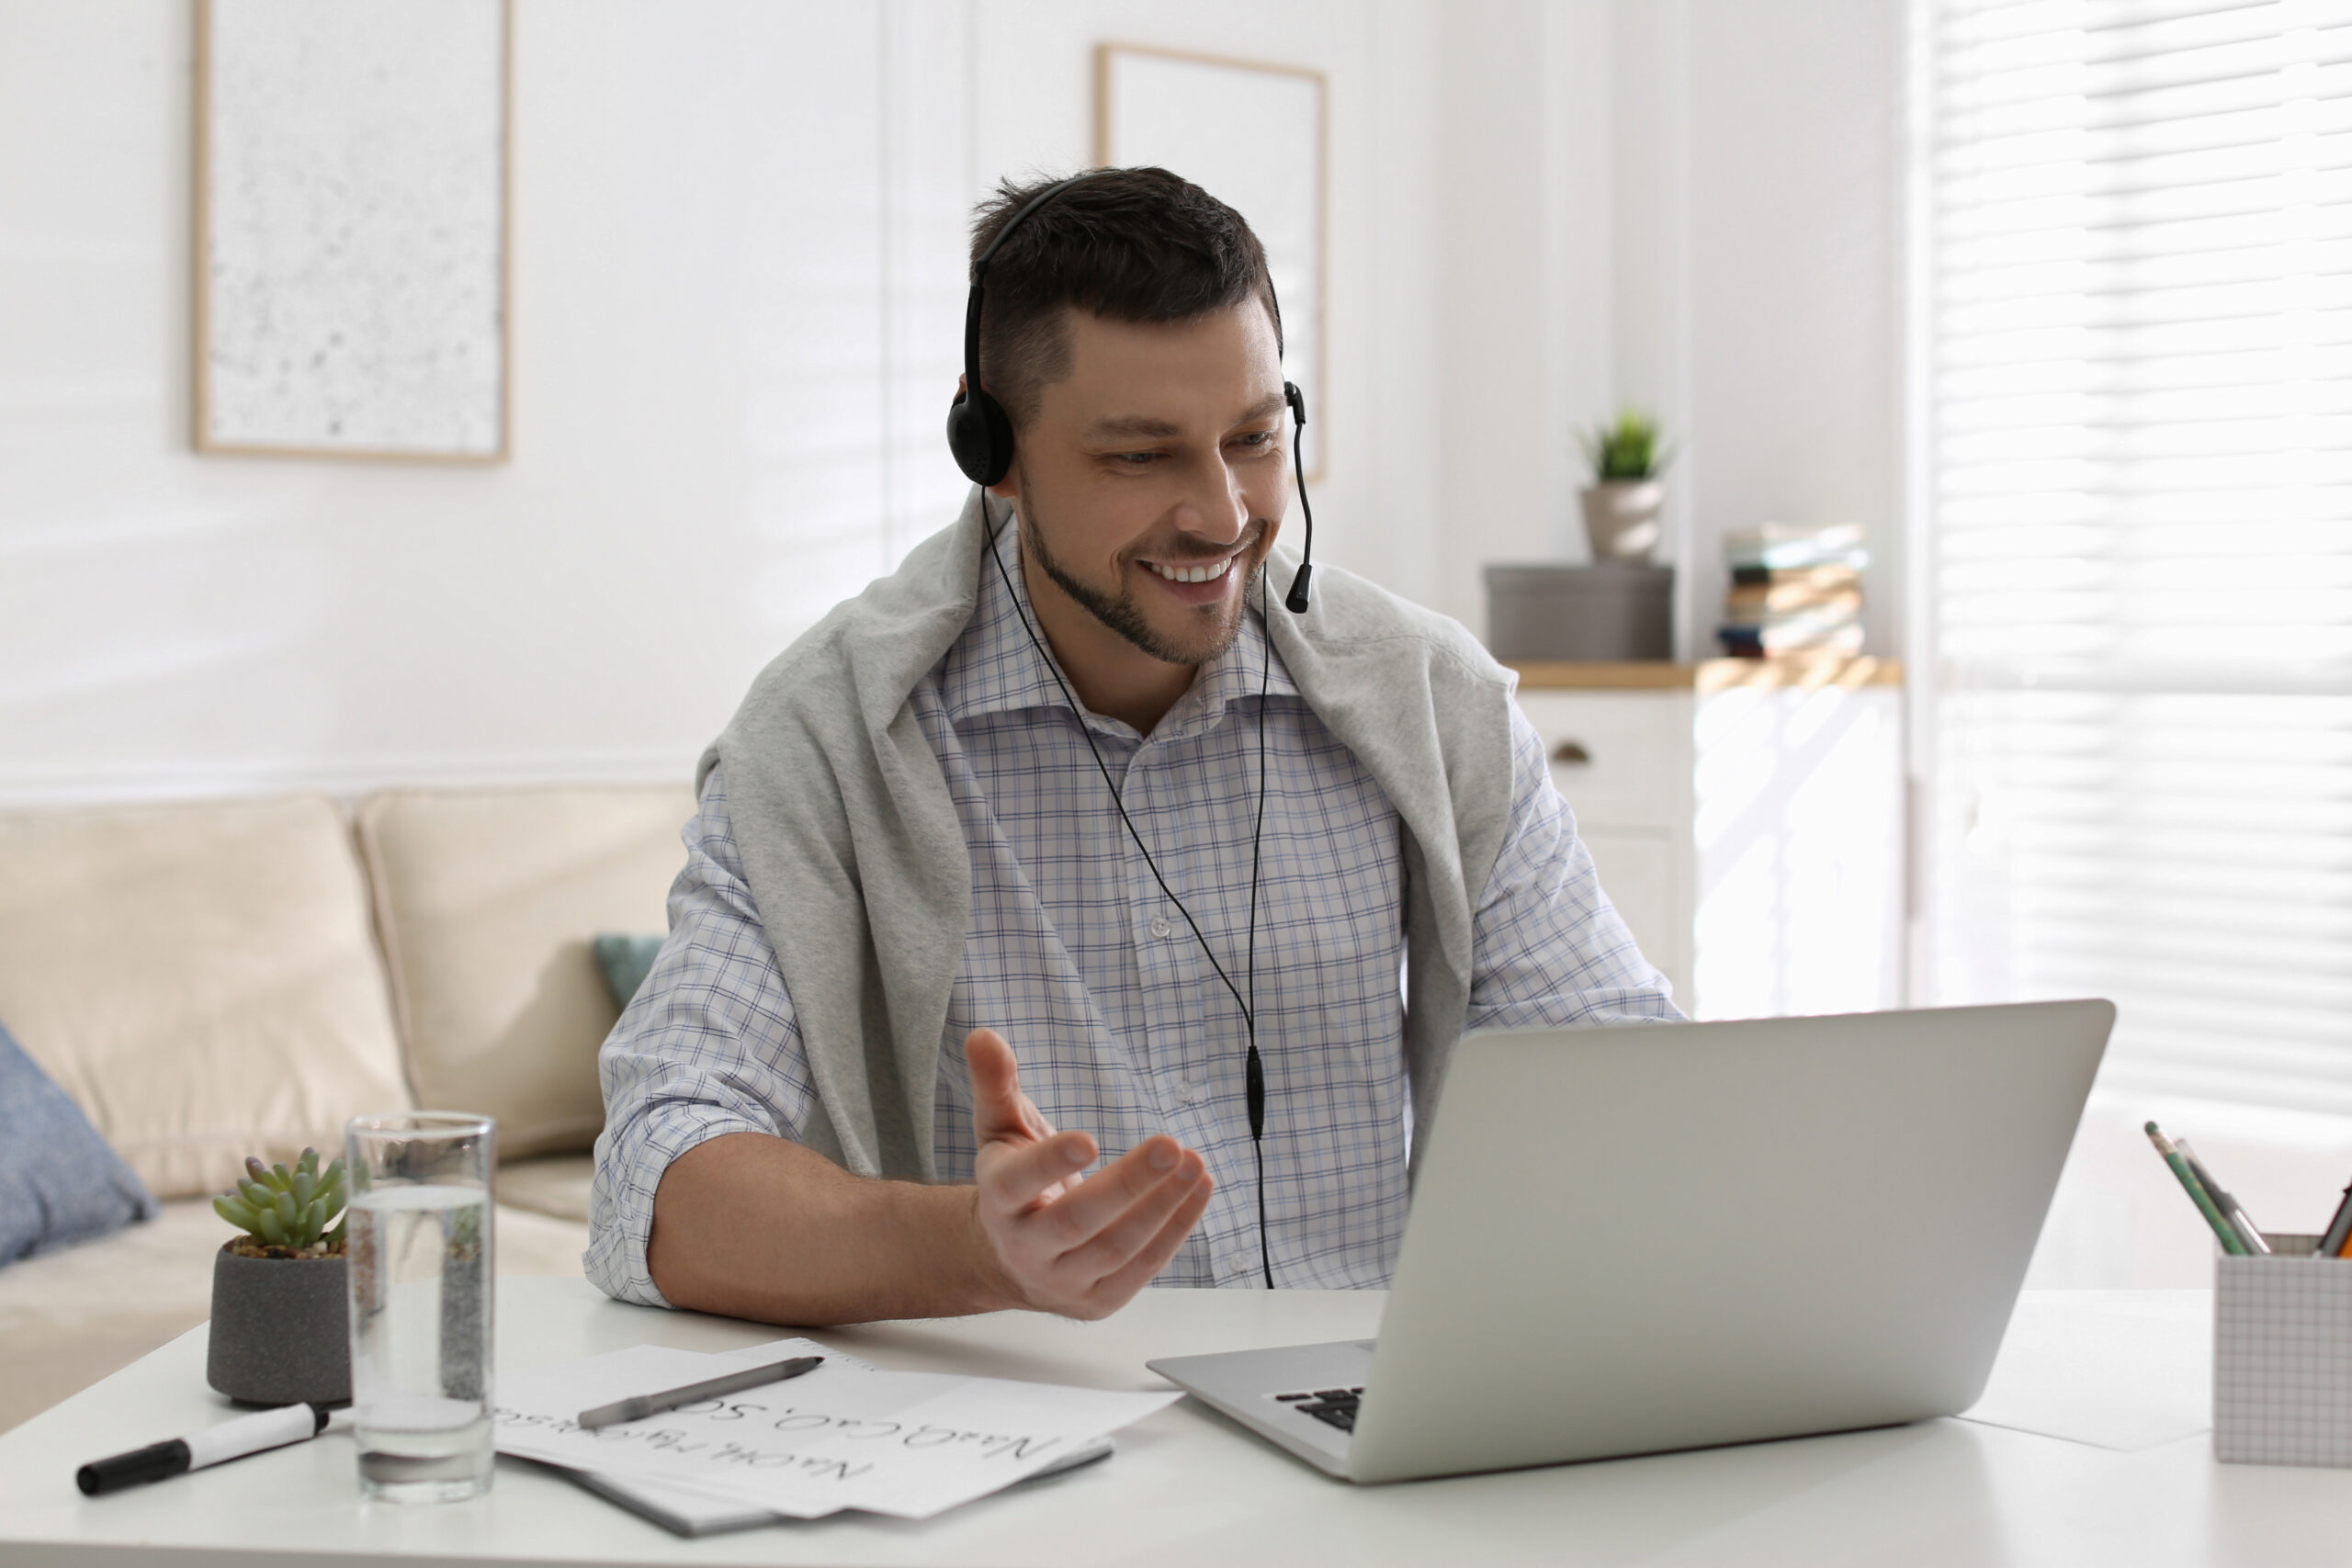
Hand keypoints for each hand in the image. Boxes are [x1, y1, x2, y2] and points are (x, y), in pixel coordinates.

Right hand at [963, 1028, 1213, 1318]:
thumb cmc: (1015, 1182)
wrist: (1013, 1260)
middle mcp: (1025, 1248)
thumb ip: (996, 1084)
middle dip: (1129, 1183)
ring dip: (1162, 1205)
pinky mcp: (1098, 1299)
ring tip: (1195, 1163)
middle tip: (1170, 1144)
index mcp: (998, 1201)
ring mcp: (1062, 1280)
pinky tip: (1198, 1190)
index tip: (1089, 1138)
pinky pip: (1142, 1268)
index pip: (1016, 1184)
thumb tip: (984, 1034)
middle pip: (1078, 1220)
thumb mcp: (1001, 1130)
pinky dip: (1175, 1229)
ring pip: (1117, 1247)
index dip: (1050, 1163)